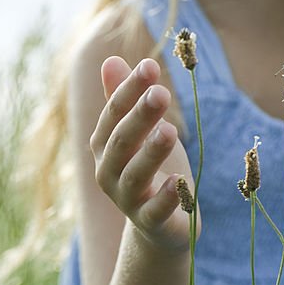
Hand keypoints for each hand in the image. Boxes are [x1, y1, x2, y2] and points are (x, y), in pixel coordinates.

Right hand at [90, 56, 193, 252]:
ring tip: (170, 130)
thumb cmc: (151, 168)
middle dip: (139, 117)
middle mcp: (109, 172)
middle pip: (121, 141)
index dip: (129, 90)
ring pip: (135, 175)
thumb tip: (109, 59)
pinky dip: (166, 197)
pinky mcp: (151, 222)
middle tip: (161, 92)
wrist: (159, 225)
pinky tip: (179, 182)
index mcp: (104, 146)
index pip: (112, 114)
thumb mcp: (140, 132)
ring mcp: (127, 200)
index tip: (151, 66)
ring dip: (151, 153)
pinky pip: (155, 211)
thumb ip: (122, 101)